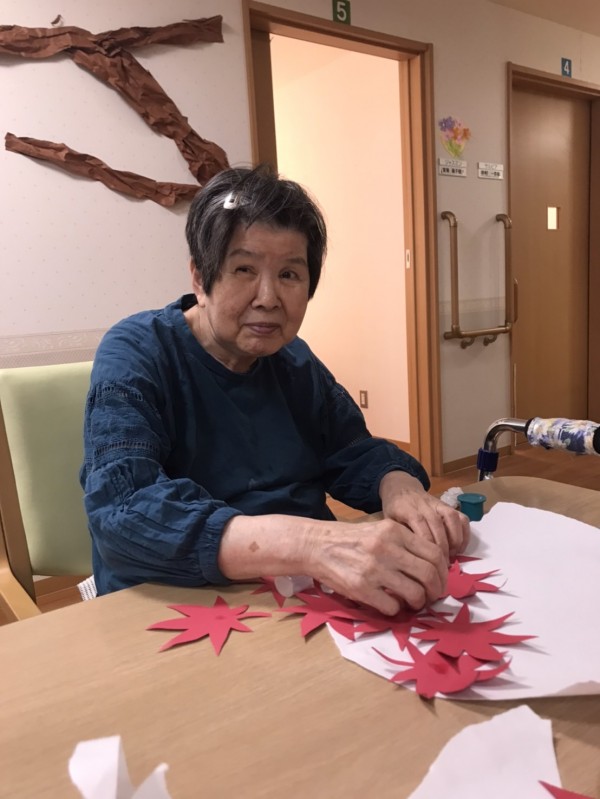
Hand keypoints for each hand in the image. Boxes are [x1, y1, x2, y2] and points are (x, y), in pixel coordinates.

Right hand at [305, 517, 446, 615]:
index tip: (439, 579)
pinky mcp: (361, 588)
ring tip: (413, 602)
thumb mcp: (380, 530)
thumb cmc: (351, 539)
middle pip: (429, 574)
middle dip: (436, 590)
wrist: (316, 545)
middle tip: (432, 596)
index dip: (443, 571)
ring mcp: (374, 569)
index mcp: (395, 531)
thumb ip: (405, 543)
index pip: (434, 553)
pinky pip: (392, 606)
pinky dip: (396, 609)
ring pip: (415, 593)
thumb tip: (432, 566)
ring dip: (418, 602)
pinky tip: (390, 603)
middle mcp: (387, 548)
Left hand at [379, 472, 469, 560]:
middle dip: (442, 548)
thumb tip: (408, 559)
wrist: (400, 488)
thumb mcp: (388, 521)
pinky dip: (464, 534)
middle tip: (442, 566)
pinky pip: (462, 518)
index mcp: (406, 509)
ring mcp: (438, 504)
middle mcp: (424, 505)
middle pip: (437, 525)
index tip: (430, 563)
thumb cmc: (394, 510)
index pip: (420, 526)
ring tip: (451, 557)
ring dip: (455, 541)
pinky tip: (459, 549)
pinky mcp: (448, 506)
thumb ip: (397, 536)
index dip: (428, 545)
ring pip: (452, 519)